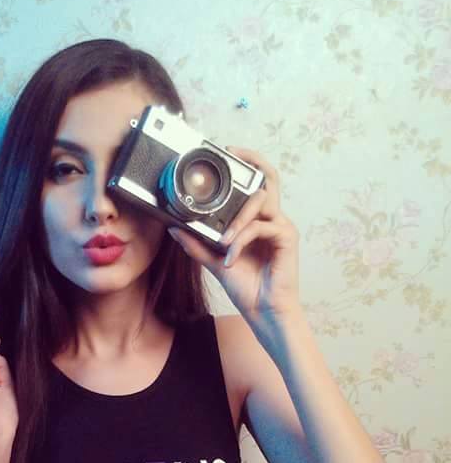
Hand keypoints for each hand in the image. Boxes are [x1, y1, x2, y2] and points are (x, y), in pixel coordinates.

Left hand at [167, 145, 301, 330]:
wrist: (262, 311)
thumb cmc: (246, 287)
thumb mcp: (213, 262)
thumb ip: (197, 244)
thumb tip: (175, 228)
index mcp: (257, 222)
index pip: (258, 184)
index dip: (249, 163)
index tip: (229, 151)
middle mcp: (272, 219)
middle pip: (268, 179)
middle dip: (252, 163)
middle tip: (231, 155)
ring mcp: (281, 227)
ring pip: (261, 202)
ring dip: (237, 220)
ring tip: (223, 242)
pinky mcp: (287, 238)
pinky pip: (261, 228)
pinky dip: (242, 241)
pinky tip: (231, 258)